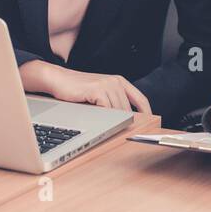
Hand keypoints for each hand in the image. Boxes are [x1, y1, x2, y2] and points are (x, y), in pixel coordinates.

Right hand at [33, 64, 151, 115]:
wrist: (59, 79)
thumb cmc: (78, 89)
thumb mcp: (100, 92)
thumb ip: (113, 101)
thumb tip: (127, 119)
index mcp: (120, 81)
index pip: (140, 99)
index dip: (147, 112)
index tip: (151, 123)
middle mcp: (116, 81)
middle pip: (128, 109)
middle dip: (124, 122)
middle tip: (118, 132)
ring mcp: (107, 85)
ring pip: (117, 112)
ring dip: (111, 121)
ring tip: (101, 123)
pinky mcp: (97, 90)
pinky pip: (106, 110)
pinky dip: (102, 117)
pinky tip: (94, 116)